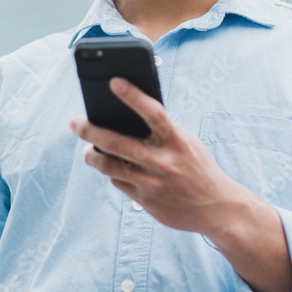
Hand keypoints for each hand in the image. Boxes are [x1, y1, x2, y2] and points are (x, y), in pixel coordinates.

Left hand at [69, 76, 245, 236]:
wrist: (216, 209)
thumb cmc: (199, 168)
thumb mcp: (187, 144)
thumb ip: (163, 132)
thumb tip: (129, 117)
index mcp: (178, 142)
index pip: (153, 113)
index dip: (133, 96)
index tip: (114, 82)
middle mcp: (163, 162)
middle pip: (117, 143)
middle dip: (90, 131)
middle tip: (75, 123)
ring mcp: (152, 183)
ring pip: (110, 166)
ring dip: (93, 156)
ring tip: (88, 149)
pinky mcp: (145, 201)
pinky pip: (118, 182)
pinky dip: (112, 173)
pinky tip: (111, 167)